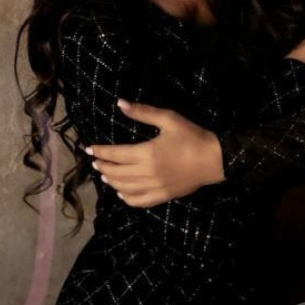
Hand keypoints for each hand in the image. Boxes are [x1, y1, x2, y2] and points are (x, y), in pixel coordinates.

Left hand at [84, 99, 224, 206]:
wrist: (215, 159)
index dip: (100, 152)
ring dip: (111, 181)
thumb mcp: (169, 119)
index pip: (115, 154)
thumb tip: (120, 103)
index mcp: (147, 153)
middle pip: (116, 172)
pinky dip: (126, 198)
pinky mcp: (163, 196)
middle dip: (103, 167)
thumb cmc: (192, 136)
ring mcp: (155, 187)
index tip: (89, 149)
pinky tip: (121, 193)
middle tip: (95, 162)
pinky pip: (139, 201)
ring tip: (105, 175)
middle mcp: (147, 173)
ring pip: (125, 188)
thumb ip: (143, 112)